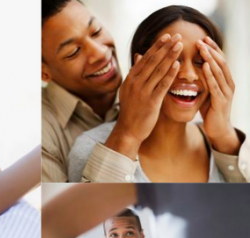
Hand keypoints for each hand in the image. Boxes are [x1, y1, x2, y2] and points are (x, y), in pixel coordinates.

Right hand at [106, 33, 182, 159]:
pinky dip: (170, 74)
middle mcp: (135, 83)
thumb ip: (136, 73)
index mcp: (130, 79)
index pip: (145, 58)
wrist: (128, 130)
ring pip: (158, 71)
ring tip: (180, 45)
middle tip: (176, 35)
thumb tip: (139, 56)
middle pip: (152, 61)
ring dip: (170, 57)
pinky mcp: (151, 102)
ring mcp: (142, 92)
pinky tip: (178, 65)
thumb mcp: (130, 89)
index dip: (156, 46)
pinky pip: (162, 85)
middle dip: (165, 47)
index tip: (166, 36)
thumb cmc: (131, 110)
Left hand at [197, 36, 240, 154]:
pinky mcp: (221, 101)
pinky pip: (215, 85)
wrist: (217, 129)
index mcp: (225, 80)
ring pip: (219, 71)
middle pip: (221, 62)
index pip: (219, 60)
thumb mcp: (207, 91)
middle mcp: (228, 83)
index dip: (212, 49)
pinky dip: (210, 75)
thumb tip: (192, 67)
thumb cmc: (210, 110)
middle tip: (201, 39)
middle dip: (211, 50)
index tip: (203, 37)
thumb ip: (203, 80)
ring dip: (210, 59)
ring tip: (202, 48)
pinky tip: (204, 67)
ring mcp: (226, 92)